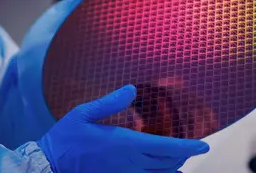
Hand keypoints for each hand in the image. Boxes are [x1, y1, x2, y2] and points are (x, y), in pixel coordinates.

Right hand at [37, 85, 209, 172]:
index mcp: (125, 143)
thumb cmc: (66, 137)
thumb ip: (110, 102)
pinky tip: (159, 172)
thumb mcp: (84, 113)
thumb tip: (131, 89)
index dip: (189, 147)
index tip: (204, 145)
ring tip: (176, 161)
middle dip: (182, 156)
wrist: (51, 165)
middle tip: (190, 149)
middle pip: (168, 163)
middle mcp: (130, 163)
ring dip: (172, 168)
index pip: (167, 147)